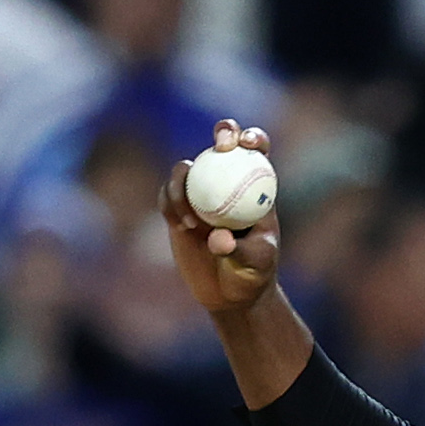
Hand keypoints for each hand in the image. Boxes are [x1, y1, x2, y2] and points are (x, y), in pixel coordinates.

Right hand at [159, 121, 279, 316]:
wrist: (230, 293)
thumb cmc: (253, 274)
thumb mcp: (256, 264)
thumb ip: (241, 249)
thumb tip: (217, 237)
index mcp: (255, 186)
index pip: (257, 151)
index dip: (253, 138)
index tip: (247, 144)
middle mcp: (227, 181)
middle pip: (224, 143)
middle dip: (224, 132)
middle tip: (221, 147)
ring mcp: (200, 192)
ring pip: (187, 169)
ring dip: (184, 187)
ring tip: (193, 224)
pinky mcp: (177, 208)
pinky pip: (167, 195)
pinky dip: (170, 205)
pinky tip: (182, 226)